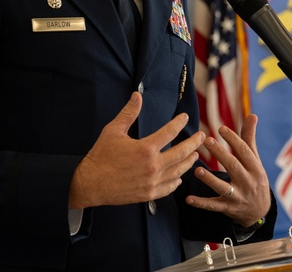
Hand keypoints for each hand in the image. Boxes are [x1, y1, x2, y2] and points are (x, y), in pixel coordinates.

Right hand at [69, 92, 205, 208]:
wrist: (90, 184)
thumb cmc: (101, 156)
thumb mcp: (113, 130)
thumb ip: (129, 113)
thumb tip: (137, 95)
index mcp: (146, 148)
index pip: (170, 132)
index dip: (180, 123)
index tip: (185, 117)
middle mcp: (153, 166)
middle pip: (182, 153)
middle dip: (194, 143)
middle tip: (202, 136)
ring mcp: (152, 182)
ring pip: (179, 171)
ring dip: (189, 161)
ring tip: (195, 154)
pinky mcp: (149, 195)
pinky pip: (169, 187)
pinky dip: (177, 180)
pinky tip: (180, 175)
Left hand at [185, 113, 271, 227]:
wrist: (260, 211)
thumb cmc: (254, 178)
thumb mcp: (255, 160)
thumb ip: (249, 139)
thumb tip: (252, 115)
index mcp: (255, 168)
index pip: (245, 151)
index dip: (233, 139)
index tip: (220, 128)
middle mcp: (247, 182)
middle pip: (233, 166)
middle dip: (220, 154)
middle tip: (207, 141)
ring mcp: (237, 197)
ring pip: (223, 188)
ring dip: (209, 179)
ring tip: (197, 170)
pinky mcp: (228, 209)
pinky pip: (213, 206)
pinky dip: (201, 203)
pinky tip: (188, 199)